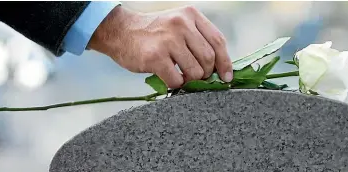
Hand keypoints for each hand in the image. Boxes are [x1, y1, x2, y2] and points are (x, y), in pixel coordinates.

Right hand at [88, 5, 232, 87]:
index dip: (225, 62)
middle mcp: (181, 24)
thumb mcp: (178, 25)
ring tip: (181, 76)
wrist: (120, 31)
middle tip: (197, 77)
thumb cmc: (152, 33)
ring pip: (195, 71)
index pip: (218, 41)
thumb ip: (197, 39)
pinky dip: (176, 85)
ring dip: (191, 80)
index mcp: (191, 15)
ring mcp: (168, 40)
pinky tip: (170, 78)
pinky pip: (176, 80)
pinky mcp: (155, 57)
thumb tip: (219, 67)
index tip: (226, 76)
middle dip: (206, 73)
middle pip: (209, 58)